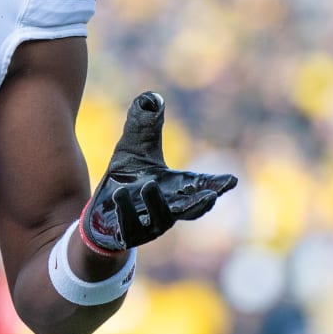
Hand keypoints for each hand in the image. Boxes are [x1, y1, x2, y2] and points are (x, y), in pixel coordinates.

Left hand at [80, 92, 236, 253]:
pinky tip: (119, 194)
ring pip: (160, 219)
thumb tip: (151, 98)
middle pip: (191, 210)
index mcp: (176, 189)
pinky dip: (126, 211)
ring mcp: (150, 226)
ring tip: (150, 184)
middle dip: (201, 204)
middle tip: (212, 196)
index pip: (201, 187)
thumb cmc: (126, 180)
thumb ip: (145, 126)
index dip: (217, 185)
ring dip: (156, 203)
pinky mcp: (128, 235)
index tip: (231, 181)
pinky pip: (129, 227)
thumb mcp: (133, 149)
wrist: (101, 212)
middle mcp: (169, 210)